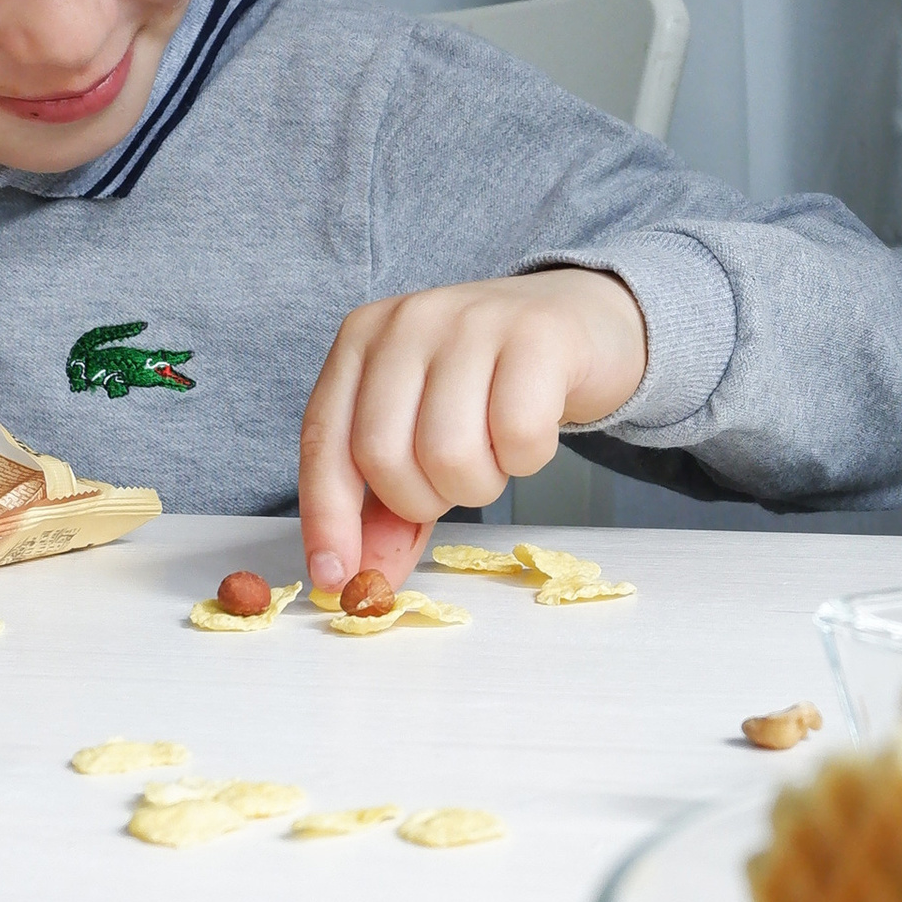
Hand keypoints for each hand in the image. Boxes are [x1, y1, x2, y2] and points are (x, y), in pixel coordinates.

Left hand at [298, 268, 649, 589]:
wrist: (577, 322)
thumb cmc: (491, 384)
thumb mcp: (425, 433)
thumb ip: (388, 506)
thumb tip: (364, 580)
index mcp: (361, 340)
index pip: (325, 441)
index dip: (327, 518)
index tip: (337, 579)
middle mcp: (408, 323)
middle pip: (384, 457)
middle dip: (423, 499)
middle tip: (456, 480)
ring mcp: (472, 321)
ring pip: (448, 455)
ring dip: (479, 484)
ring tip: (496, 452)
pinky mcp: (536, 336)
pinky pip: (518, 436)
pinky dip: (527, 458)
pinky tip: (532, 431)